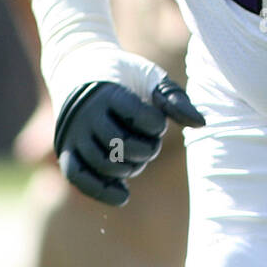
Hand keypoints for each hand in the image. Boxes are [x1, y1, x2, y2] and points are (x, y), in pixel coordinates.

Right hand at [54, 76, 204, 206]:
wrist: (80, 69)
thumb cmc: (125, 76)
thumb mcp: (152, 78)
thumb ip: (175, 99)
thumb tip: (201, 124)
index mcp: (109, 93)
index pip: (139, 118)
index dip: (156, 126)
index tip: (157, 122)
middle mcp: (86, 114)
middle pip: (122, 145)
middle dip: (146, 150)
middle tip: (152, 144)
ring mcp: (73, 133)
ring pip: (104, 164)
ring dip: (129, 168)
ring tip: (138, 159)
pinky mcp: (65, 149)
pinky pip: (79, 178)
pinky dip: (101, 191)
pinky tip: (123, 197)